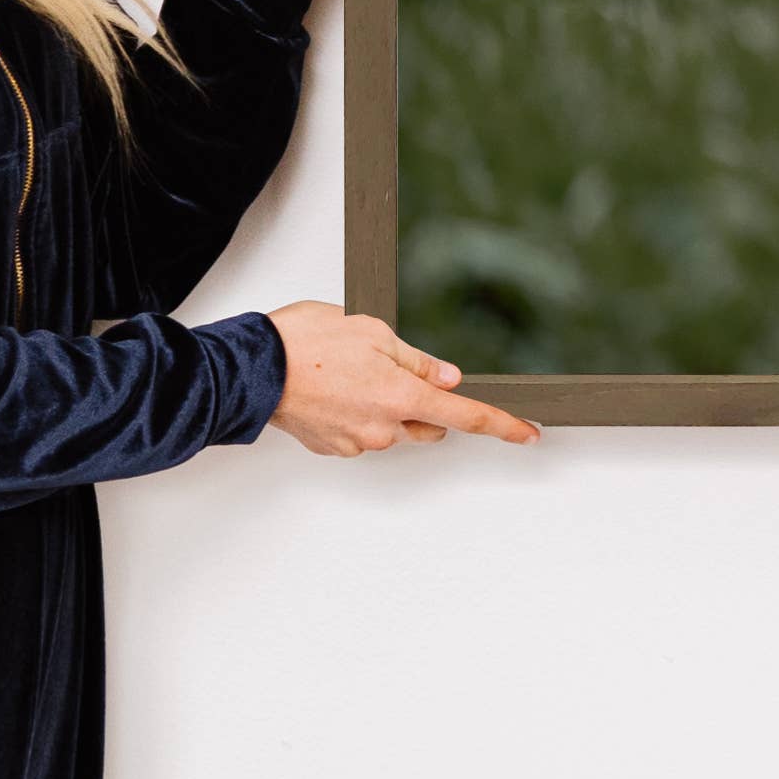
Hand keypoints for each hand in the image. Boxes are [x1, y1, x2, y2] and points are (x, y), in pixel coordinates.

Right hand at [266, 302, 540, 456]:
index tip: (528, 434)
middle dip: (424, 403)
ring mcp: (356, 442)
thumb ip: (417, 361)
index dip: (502, 425)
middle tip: (393, 370)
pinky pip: (361, 432)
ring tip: (351, 373)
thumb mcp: (374, 332)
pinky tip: (335, 390)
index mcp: (401, 397)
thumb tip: (447, 377)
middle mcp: (383, 428)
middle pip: (427, 423)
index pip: (466, 415)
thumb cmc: (305, 343)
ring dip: (386, 406)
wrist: (250, 369)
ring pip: (392, 428)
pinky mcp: (332, 447)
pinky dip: (357, 414)